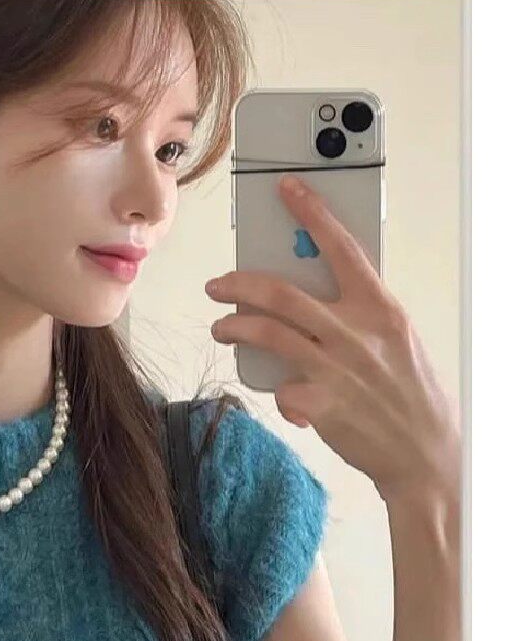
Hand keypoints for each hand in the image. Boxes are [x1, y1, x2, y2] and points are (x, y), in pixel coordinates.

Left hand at [206, 174, 460, 502]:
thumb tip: (313, 292)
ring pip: (266, 333)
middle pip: (280, 293)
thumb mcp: (396, 338)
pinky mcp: (320, 405)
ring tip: (221, 329)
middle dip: (238, 284)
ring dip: (233, 327)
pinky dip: (274, 391)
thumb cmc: (409, 391)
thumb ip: (359, 313)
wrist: (423, 452)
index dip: (311, 212)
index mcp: (379, 307)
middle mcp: (355, 333)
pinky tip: (277, 394)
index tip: (286, 188)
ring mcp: (335, 369)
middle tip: (217, 286)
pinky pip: (279, 389)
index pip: (340, 247)